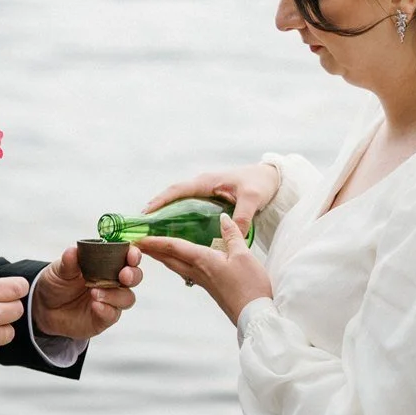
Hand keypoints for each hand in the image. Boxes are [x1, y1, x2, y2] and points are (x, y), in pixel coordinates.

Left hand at [32, 243, 142, 341]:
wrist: (45, 308)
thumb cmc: (57, 282)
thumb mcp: (59, 269)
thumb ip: (69, 262)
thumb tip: (73, 251)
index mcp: (106, 262)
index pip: (126, 256)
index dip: (133, 254)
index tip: (131, 254)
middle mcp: (113, 280)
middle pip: (134, 277)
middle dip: (133, 275)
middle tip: (123, 275)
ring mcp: (110, 300)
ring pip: (127, 298)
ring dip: (115, 295)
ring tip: (95, 293)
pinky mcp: (104, 318)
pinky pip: (112, 315)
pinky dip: (106, 309)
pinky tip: (95, 305)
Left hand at [141, 216, 273, 325]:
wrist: (254, 316)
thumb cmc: (250, 287)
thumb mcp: (243, 255)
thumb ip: (232, 235)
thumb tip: (223, 218)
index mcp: (203, 261)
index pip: (173, 247)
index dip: (155, 240)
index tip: (139, 236)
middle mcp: (198, 272)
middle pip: (170, 258)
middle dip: (153, 250)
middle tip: (138, 243)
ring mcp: (203, 282)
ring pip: (177, 266)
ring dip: (163, 257)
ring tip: (154, 250)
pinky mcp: (210, 288)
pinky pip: (187, 272)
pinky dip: (177, 263)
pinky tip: (181, 262)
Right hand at [143, 161, 281, 233]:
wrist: (272, 178)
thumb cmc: (260, 183)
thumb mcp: (252, 199)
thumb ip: (242, 216)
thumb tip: (232, 236)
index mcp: (208, 181)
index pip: (178, 190)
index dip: (161, 201)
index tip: (146, 212)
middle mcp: (203, 185)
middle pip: (174, 196)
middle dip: (158, 208)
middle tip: (143, 226)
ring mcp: (207, 191)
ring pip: (181, 202)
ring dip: (167, 213)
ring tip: (154, 230)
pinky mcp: (211, 199)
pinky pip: (190, 207)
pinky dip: (180, 216)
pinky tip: (177, 230)